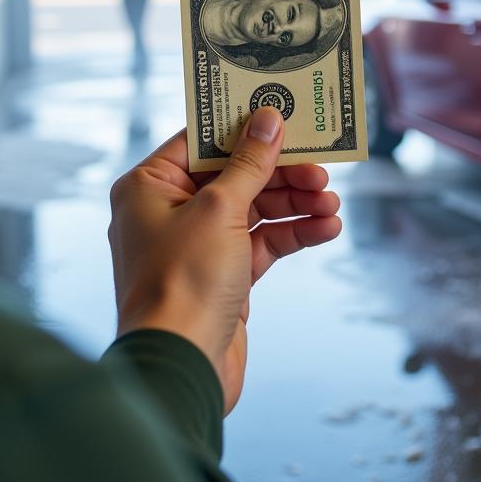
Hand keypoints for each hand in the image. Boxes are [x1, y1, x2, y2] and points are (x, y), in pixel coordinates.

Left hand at [108, 108, 341, 413]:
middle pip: (233, 174)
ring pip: (253, 208)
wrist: (182, 367)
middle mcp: (168, 211)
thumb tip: (268, 119)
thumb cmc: (183, 282)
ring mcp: (196, 244)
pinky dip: (292, 233)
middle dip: (280, 173)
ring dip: (294, 203)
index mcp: (149, 186)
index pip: (200, 141)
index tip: (283, 115)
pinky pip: (261, 242)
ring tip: (331, 204)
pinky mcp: (222, 274)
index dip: (242, 127)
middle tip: (321, 172)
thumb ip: (249, 163)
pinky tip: (327, 228)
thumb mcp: (221, 210)